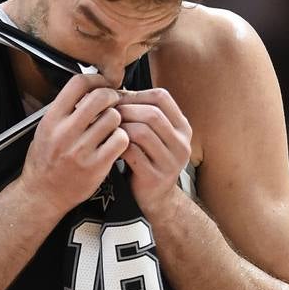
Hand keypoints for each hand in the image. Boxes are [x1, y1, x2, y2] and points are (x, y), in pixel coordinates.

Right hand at [19, 74, 128, 215]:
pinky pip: (120, 140)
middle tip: (113, 104)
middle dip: (111, 97)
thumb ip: (64, 110)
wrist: (43, 194)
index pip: (78, 83)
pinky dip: (122, 138)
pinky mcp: (96, 166)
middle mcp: (65, 132)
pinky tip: (114, 143)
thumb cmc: (46, 160)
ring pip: (114, 118)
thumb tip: (90, 87)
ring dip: (117, 120)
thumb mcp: (45, 129)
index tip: (102, 84)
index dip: (95, 79)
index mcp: (52, 119)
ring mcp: (81, 150)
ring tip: (111, 128)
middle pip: (100, 97)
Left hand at [117, 88, 191, 216]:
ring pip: (142, 132)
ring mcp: (171, 162)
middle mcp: (182, 144)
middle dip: (124, 110)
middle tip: (105, 112)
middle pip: (152, 113)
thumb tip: (115, 89)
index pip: (162, 97)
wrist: (157, 200)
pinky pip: (133, 153)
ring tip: (105, 128)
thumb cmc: (149, 160)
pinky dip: (117, 146)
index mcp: (183, 128)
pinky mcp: (156, 177)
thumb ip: (144, 114)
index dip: (135, 94)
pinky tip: (108, 145)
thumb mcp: (156, 136)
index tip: (116, 99)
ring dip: (120, 127)